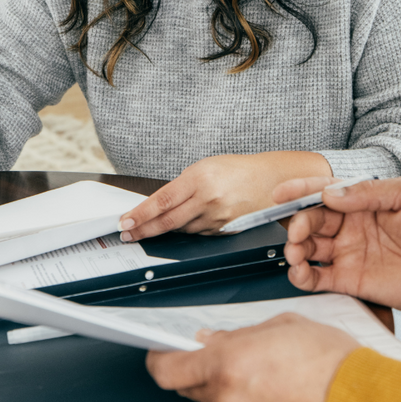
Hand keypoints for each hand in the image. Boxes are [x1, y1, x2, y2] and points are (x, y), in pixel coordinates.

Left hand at [119, 151, 330, 240]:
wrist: (276, 179)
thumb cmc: (241, 169)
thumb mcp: (208, 167)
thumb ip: (185, 185)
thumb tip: (161, 203)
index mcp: (200, 178)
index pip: (161, 201)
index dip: (140, 215)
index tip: (125, 222)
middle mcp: (208, 199)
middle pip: (168, 221)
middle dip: (144, 229)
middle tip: (127, 234)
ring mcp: (218, 217)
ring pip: (182, 229)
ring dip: (165, 231)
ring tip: (148, 231)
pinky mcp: (226, 230)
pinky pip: (200, 233)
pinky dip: (189, 230)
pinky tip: (184, 226)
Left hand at [146, 314, 357, 401]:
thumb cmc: (333, 363)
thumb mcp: (285, 327)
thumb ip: (242, 334)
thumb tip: (216, 340)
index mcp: (227, 362)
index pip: (166, 368)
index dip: (158, 358)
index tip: (160, 351)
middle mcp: (227, 398)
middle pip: (189, 387)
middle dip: (199, 371)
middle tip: (221, 356)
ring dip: (232, 389)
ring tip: (267, 373)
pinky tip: (279, 394)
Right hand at [283, 175, 400, 315]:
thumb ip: (370, 191)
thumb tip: (332, 193)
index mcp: (364, 202)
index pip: (325, 192)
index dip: (301, 191)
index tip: (281, 193)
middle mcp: (351, 226)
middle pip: (311, 220)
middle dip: (297, 222)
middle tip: (296, 230)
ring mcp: (349, 253)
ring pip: (309, 247)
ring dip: (295, 247)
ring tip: (296, 250)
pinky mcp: (350, 280)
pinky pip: (317, 277)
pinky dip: (301, 275)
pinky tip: (299, 271)